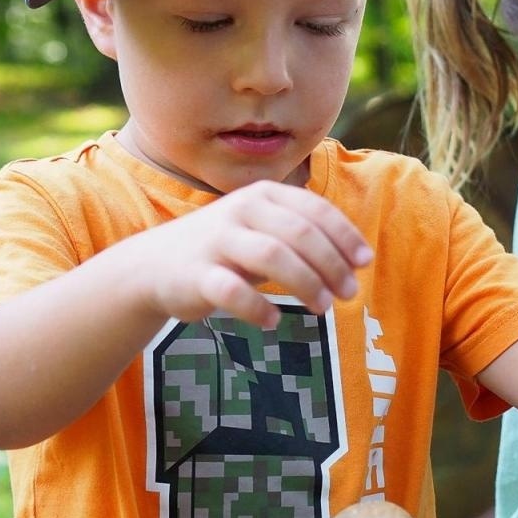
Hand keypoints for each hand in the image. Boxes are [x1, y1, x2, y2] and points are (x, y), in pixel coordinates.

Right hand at [129, 180, 372, 329]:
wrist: (153, 266)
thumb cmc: (225, 249)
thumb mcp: (265, 230)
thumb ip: (305, 236)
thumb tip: (358, 260)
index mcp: (263, 195)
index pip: (315, 211)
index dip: (345, 237)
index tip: (364, 264)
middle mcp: (241, 210)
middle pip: (300, 233)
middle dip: (332, 264)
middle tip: (348, 293)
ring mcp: (216, 241)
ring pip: (272, 255)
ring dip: (306, 283)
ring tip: (322, 308)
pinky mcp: (196, 275)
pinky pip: (232, 291)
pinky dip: (258, 308)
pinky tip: (273, 321)